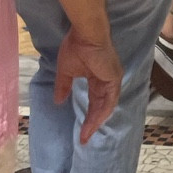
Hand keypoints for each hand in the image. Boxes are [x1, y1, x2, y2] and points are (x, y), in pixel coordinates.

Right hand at [54, 27, 123, 141]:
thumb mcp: (66, 71)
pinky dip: (103, 112)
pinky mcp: (114, 78)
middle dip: (92, 123)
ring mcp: (112, 79)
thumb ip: (63, 86)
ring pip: (106, 106)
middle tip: (84, 138)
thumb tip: (58, 101)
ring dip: (96, 121)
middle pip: (101, 107)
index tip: (81, 130)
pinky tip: (94, 123)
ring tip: (86, 135)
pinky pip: (110, 100)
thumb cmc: (76, 47)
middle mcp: (107, 80)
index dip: (88, 116)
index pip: (94, 101)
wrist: (85, 34)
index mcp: (97, 77)